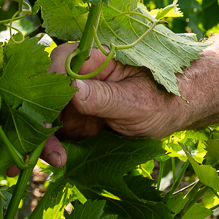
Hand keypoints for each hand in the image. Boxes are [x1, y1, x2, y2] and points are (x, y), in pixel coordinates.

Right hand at [40, 45, 183, 165]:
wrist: (176, 113)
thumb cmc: (164, 98)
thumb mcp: (136, 101)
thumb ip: (103, 96)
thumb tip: (71, 89)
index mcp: (97, 58)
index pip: (62, 62)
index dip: (50, 88)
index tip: (49, 117)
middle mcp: (82, 75)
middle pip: (48, 91)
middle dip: (42, 120)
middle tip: (47, 151)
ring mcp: (79, 97)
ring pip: (49, 114)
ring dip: (45, 138)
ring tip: (56, 161)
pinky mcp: (79, 117)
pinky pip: (59, 130)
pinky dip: (52, 146)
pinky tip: (56, 160)